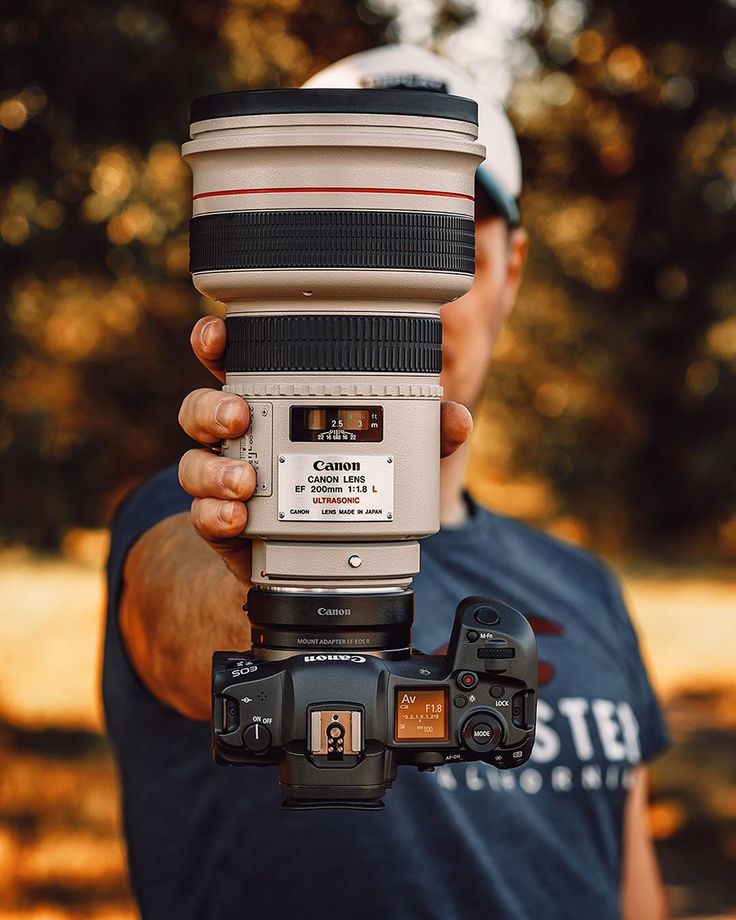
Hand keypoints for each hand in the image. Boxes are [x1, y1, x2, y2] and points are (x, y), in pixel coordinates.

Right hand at [178, 316, 472, 581]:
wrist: (328, 561)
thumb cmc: (352, 490)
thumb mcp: (393, 458)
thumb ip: (423, 435)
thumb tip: (455, 419)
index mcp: (276, 407)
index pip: (236, 364)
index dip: (216, 342)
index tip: (219, 334)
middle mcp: (245, 441)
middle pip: (201, 408)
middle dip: (211, 406)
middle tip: (238, 414)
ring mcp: (230, 483)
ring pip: (194, 463)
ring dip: (213, 468)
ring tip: (245, 480)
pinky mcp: (227, 526)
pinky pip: (203, 516)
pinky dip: (215, 515)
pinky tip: (237, 517)